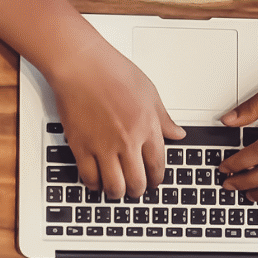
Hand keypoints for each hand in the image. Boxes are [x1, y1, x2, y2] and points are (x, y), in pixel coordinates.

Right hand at [52, 40, 183, 199]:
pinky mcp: (81, 146)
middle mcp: (127, 141)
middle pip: (136, 181)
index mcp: (147, 127)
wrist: (81, 65)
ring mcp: (103, 146)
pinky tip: (96, 181)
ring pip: (113, 185)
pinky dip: (94, 184)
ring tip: (116, 190)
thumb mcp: (149, 92)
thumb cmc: (112, 72)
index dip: (157, 179)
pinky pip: (89, 176)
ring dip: (116, 192)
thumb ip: (163, 118)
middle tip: (136, 190)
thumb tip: (177, 134)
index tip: (154, 182)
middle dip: (138, 190)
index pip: (157, 165)